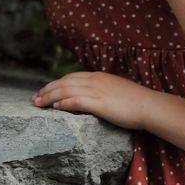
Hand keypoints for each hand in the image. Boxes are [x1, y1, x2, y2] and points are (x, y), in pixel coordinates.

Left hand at [31, 71, 150, 128]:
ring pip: (65, 90)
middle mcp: (94, 80)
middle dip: (47, 90)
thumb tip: (94, 99)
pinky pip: (75, 101)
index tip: (45, 91)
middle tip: (34, 99)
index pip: (70, 77)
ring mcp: (96, 91)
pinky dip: (63, 103)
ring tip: (38, 104)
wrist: (149, 106)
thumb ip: (103, 92)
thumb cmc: (136, 102)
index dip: (55, 84)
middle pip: (64, 82)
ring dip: (49, 97)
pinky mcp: (99, 103)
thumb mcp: (116, 91)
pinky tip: (54, 107)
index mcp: (98, 76)